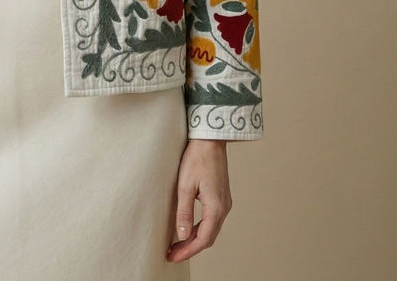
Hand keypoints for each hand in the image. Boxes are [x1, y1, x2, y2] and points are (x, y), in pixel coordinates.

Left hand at [166, 139, 231, 262]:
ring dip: (195, 239)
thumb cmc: (196, 159)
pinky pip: (211, 219)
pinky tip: (188, 228)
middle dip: (190, 248)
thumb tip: (182, 236)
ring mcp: (224, 202)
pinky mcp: (221, 196)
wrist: (210, 140)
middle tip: (172, 254)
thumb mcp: (185, 186)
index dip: (187, 251)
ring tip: (177, 244)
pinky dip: (199, 228)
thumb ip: (183, 212)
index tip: (172, 256)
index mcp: (216, 207)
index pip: (202, 239)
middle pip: (208, 237)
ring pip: (210, 229)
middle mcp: (224, 208)